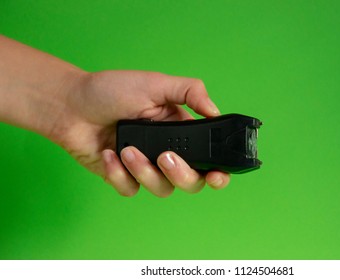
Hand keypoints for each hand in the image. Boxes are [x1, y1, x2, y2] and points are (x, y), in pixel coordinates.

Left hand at [54, 70, 229, 196]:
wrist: (71, 105)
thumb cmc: (112, 90)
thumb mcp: (155, 83)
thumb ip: (189, 92)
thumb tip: (216, 111)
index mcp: (180, 131)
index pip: (208, 158)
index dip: (218, 172)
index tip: (218, 175)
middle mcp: (167, 152)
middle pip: (190, 182)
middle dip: (181, 174)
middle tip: (164, 157)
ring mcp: (145, 167)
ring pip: (161, 189)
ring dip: (144, 171)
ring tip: (126, 148)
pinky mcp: (123, 177)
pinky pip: (131, 190)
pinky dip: (119, 174)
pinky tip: (108, 154)